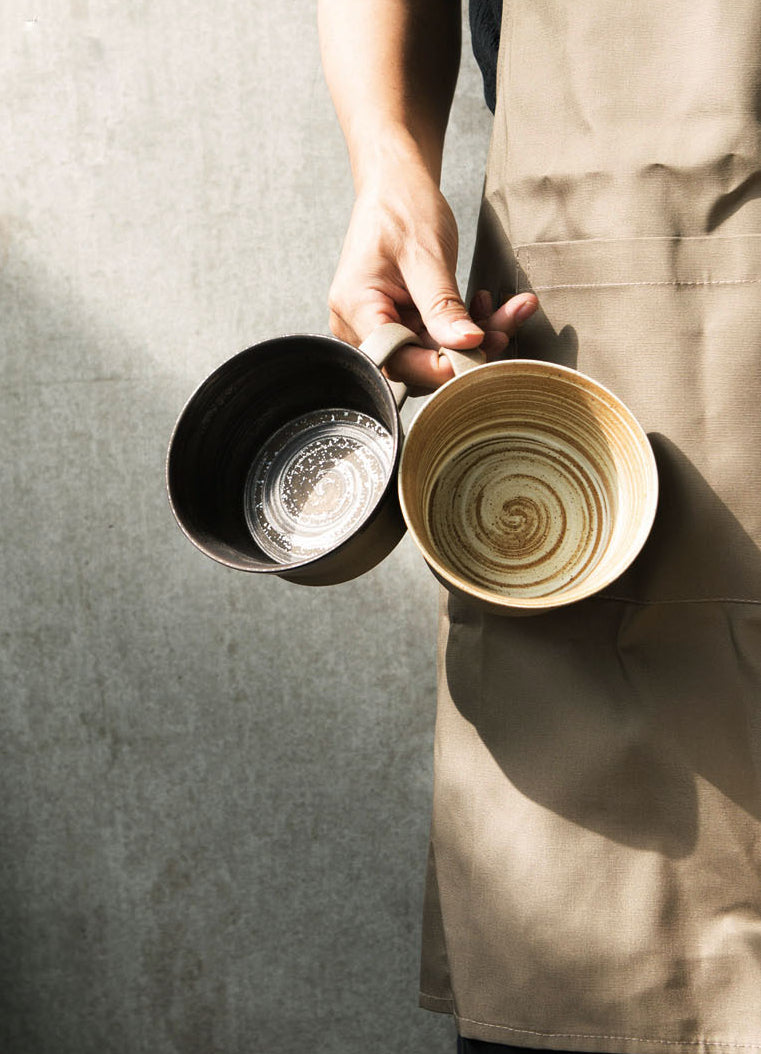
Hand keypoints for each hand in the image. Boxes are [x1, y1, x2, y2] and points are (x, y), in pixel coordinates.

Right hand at [327, 163, 537, 392]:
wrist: (396, 186)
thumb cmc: (402, 208)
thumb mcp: (427, 256)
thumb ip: (443, 306)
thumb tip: (466, 344)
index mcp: (356, 307)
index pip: (397, 358)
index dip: (438, 365)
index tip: (480, 351)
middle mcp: (360, 324)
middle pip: (416, 361)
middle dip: (464, 350)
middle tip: (505, 328)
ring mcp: (379, 325)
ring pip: (431, 353)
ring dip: (473, 338)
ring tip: (508, 311)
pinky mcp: (400, 322)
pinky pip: (435, 339)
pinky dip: (464, 326)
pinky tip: (487, 306)